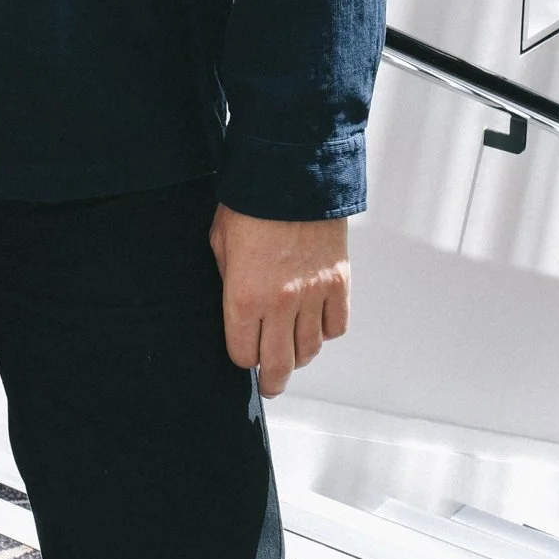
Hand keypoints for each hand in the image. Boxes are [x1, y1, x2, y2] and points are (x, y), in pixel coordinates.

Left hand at [208, 203, 348, 397]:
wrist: (291, 175)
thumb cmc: (250, 203)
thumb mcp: (220, 242)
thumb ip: (228, 279)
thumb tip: (236, 304)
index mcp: (244, 296)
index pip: (242, 353)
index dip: (242, 356)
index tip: (243, 353)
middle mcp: (280, 304)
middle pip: (279, 365)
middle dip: (273, 379)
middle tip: (272, 383)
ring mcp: (312, 296)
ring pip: (309, 350)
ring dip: (300, 356)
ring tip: (293, 354)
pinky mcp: (338, 283)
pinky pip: (336, 327)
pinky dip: (326, 331)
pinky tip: (316, 324)